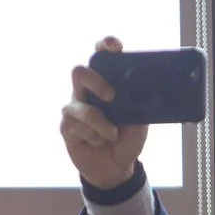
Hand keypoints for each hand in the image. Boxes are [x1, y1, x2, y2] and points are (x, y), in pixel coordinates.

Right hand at [61, 36, 152, 189]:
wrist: (117, 167)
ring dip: (100, 123)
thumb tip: (148, 89)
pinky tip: (100, 142)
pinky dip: (94, 136)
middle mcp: (85, 91)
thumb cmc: (126, 138)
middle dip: (96, 81)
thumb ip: (140, 104)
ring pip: (79, 106)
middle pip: (79, 71)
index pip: (101, 57)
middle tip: (112, 96)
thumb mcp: (140, 121)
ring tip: (113, 134)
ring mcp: (74, 108)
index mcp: (105, 83)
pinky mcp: (66, 127)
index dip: (105, 46)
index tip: (116, 47)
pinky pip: (77, 127)